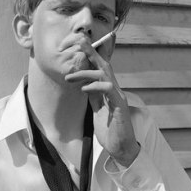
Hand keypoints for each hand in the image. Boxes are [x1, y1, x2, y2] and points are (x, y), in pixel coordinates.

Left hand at [65, 40, 139, 166]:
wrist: (121, 149)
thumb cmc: (110, 130)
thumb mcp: (97, 110)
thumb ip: (94, 97)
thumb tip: (84, 85)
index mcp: (109, 91)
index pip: (100, 69)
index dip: (91, 56)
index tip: (80, 45)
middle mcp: (115, 91)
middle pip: (104, 66)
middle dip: (92, 52)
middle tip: (79, 41)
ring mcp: (118, 97)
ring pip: (105, 75)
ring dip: (86, 72)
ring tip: (70, 77)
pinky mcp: (119, 106)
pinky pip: (108, 90)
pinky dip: (95, 87)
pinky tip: (84, 89)